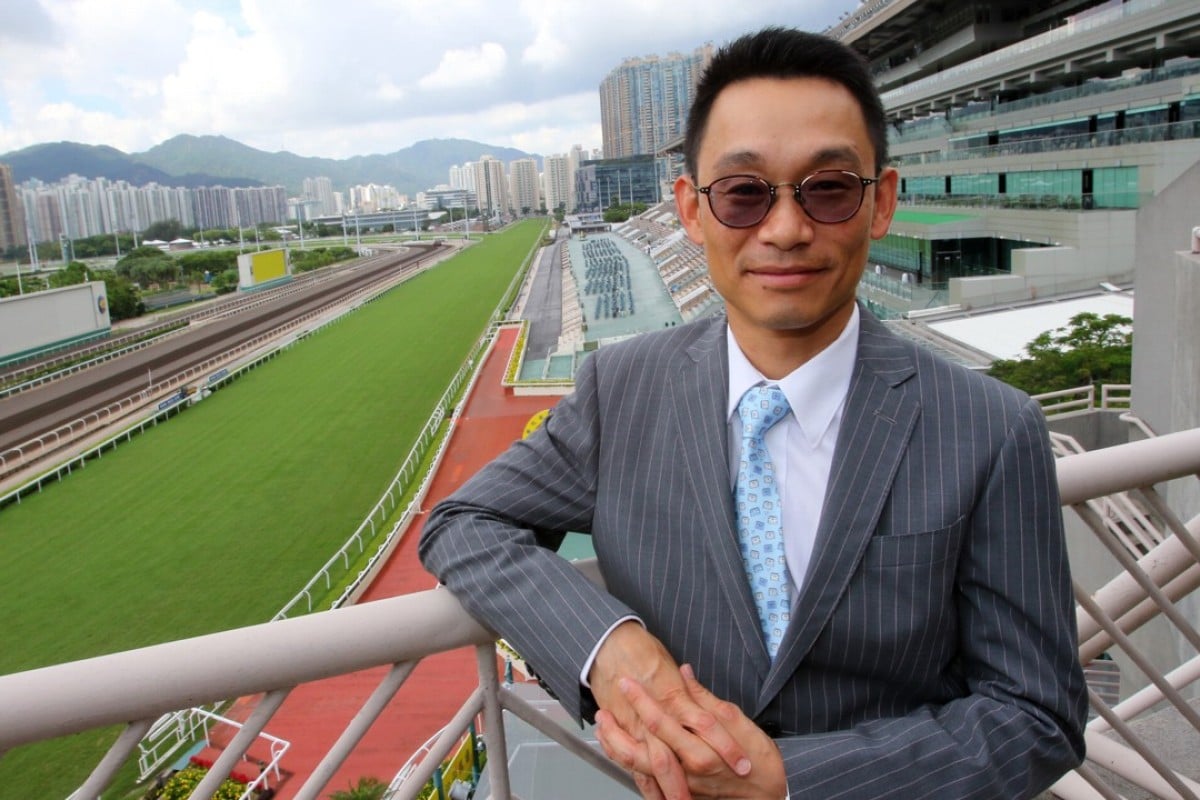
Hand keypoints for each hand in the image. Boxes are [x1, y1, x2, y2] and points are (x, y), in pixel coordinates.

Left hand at [597, 664, 786, 799]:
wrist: (767, 795)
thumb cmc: (758, 759)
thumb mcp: (737, 720)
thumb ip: (704, 698)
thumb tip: (684, 674)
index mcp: (700, 749)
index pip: (660, 721)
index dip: (640, 699)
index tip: (627, 682)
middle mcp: (686, 770)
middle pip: (638, 750)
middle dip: (615, 728)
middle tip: (603, 708)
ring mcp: (681, 784)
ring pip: (637, 768)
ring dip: (615, 747)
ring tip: (604, 727)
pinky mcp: (681, 793)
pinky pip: (647, 780)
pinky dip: (629, 765)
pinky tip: (619, 751)